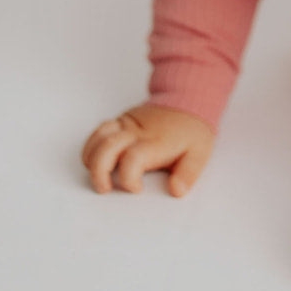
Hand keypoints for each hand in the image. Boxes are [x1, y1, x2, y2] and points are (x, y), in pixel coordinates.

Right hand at [81, 102, 214, 196]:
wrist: (188, 100)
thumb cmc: (191, 131)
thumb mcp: (199, 153)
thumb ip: (188, 174)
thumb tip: (176, 191)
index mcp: (156, 142)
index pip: (133, 158)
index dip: (129, 178)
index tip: (137, 190)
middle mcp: (137, 131)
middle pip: (108, 147)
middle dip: (99, 171)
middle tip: (105, 189)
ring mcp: (127, 123)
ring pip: (99, 137)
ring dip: (92, 158)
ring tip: (98, 177)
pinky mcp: (121, 120)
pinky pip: (99, 130)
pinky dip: (92, 146)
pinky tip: (95, 160)